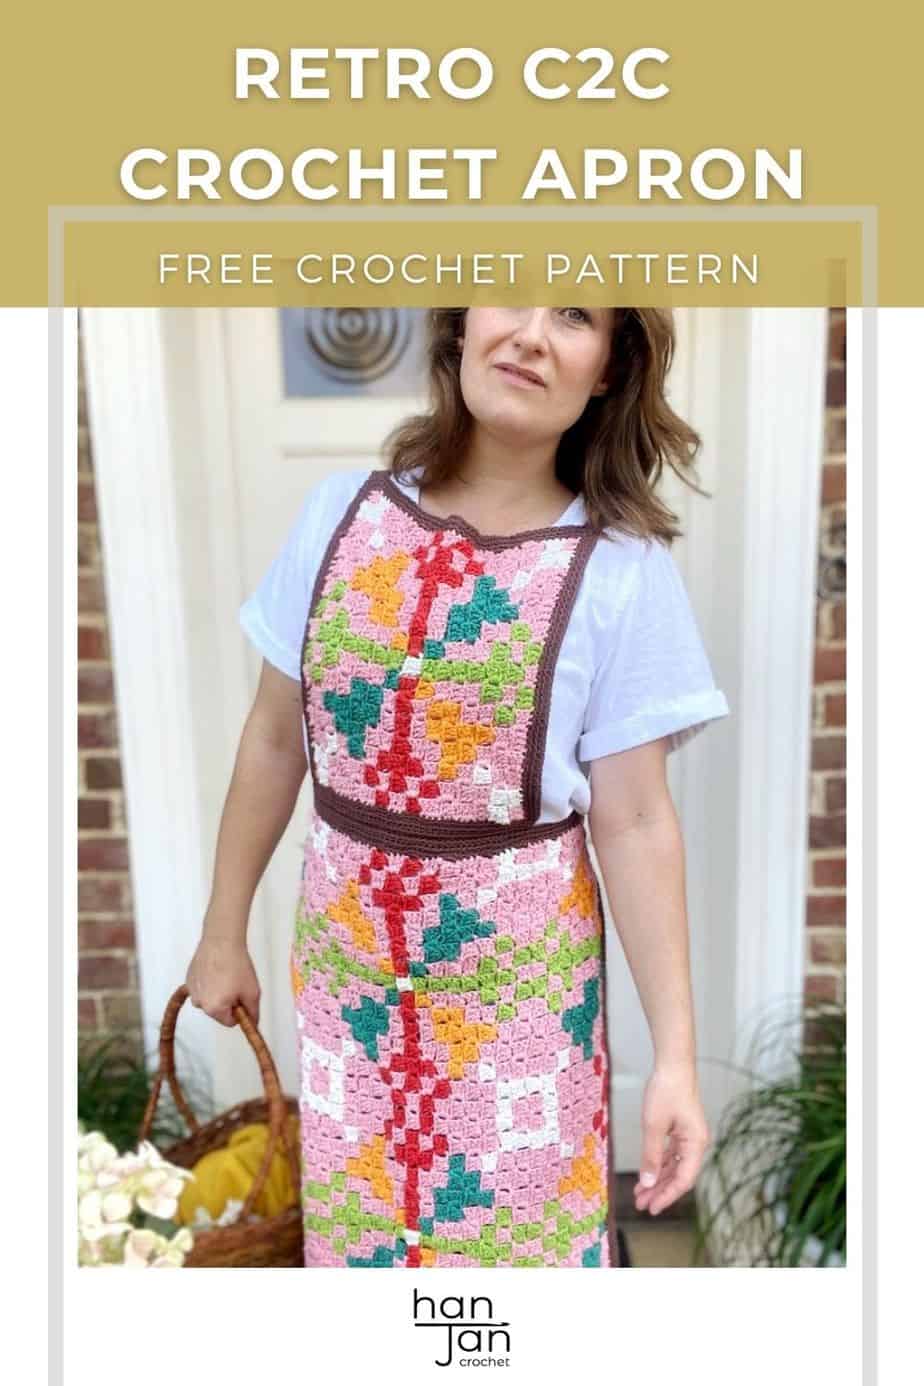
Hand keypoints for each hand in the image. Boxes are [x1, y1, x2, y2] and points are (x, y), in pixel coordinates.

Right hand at [185, 934, 260, 1027]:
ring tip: (226, 974)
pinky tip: (216, 970)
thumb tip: (253, 1023)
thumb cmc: (236, 964)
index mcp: (214, 1009)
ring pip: (209, 999)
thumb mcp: (253, 992)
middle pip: (218, 1011)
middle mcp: (199, 1003)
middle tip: (236, 984)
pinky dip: (209, 983)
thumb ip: (253, 1012)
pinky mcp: (189, 979)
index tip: (243, 999)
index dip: (239, 1011)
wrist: (222, 940)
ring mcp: (192, 990)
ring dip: (218, 992)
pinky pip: (202, 988)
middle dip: (228, 1001)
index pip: (229, 1022)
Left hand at [633, 1063, 709, 1215]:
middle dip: (659, 1190)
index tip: (651, 1208)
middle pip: (679, 1175)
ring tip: (639, 1192)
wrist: (673, 1065)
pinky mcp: (682, 1130)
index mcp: (696, 1144)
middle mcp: (696, 1144)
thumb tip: (647, 1182)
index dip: (667, 1196)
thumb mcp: (654, 1126)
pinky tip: (646, 1173)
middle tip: (641, 1204)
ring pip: (674, 1166)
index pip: (683, 1180)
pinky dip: (659, 1164)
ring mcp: (689, 1137)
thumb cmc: (666, 1091)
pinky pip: (671, 1154)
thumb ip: (651, 1156)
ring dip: (657, 1179)